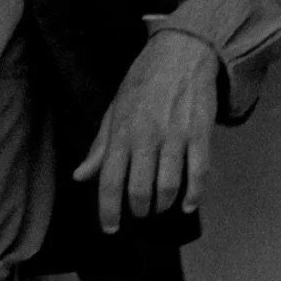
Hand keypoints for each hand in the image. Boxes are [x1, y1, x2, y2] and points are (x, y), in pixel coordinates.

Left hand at [72, 29, 220, 233]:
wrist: (181, 51)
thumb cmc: (145, 80)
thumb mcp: (114, 108)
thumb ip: (100, 146)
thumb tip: (81, 176)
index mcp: (122, 132)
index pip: (110, 182)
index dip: (108, 211)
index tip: (111, 229)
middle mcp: (146, 136)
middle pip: (139, 190)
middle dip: (139, 211)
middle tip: (140, 213)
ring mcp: (175, 135)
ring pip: (168, 187)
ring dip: (163, 205)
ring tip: (160, 207)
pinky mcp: (200, 133)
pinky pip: (198, 173)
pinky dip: (194, 195)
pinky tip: (187, 205)